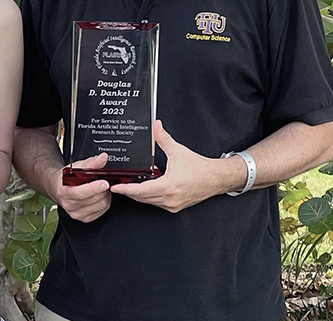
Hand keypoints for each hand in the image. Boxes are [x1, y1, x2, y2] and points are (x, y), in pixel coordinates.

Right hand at [52, 153, 110, 222]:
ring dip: (105, 195)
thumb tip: (103, 158)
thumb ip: (91, 162)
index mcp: (64, 191)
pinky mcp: (84, 218)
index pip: (80, 193)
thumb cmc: (66, 177)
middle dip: (103, 188)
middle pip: (94, 199)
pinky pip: (102, 211)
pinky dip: (104, 202)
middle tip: (104, 180)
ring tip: (100, 188)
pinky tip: (99, 195)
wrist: (58, 187)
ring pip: (101, 205)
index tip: (104, 183)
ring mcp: (76, 213)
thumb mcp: (76, 166)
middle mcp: (69, 205)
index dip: (94, 188)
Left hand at [110, 120, 227, 212]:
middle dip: (129, 191)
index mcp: (168, 186)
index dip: (126, 189)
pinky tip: (146, 188)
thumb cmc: (200, 168)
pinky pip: (157, 203)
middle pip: (142, 198)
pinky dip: (149, 197)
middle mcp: (169, 198)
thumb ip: (163, 138)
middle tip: (118, 184)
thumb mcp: (178, 151)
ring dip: (139, 195)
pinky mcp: (175, 206)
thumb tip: (155, 126)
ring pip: (149, 202)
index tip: (116, 187)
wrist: (216, 178)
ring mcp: (172, 204)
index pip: (140, 191)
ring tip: (129, 185)